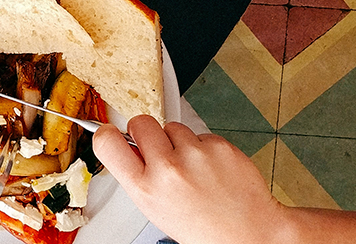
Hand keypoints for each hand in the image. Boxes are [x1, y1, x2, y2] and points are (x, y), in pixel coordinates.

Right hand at [93, 116, 288, 243]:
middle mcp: (168, 168)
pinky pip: (201, 134)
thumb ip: (140, 176)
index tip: (111, 133)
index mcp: (146, 188)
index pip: (107, 142)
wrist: (249, 232)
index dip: (106, 133)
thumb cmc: (202, 226)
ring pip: (173, 127)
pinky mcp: (219, 146)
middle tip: (158, 149)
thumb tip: (128, 146)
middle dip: (146, 132)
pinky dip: (204, 147)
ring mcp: (195, 154)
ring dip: (179, 141)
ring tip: (192, 167)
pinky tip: (211, 168)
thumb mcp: (156, 208)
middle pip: (140, 122)